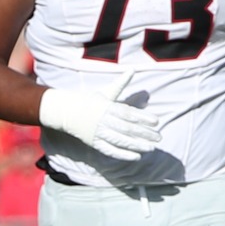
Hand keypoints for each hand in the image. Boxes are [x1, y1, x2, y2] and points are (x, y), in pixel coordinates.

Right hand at [38, 75, 161, 161]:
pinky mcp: (94, 143)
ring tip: (151, 148)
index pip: (129, 113)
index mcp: (107, 107)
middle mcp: (103, 121)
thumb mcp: (105, 92)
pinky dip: (123, 154)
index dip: (143, 118)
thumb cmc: (89, 101)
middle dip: (144, 134)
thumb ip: (121, 83)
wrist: (65, 112)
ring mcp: (98, 133)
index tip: (157, 121)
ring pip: (120, 140)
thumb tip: (133, 69)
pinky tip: (136, 157)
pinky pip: (110, 150)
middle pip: (127, 128)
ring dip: (136, 145)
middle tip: (159, 137)